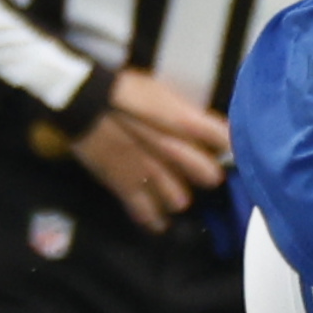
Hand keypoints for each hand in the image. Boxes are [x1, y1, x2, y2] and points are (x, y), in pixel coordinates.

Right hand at [71, 68, 230, 233]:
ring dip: (178, 198)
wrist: (85, 100)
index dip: (228, 146)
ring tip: (175, 198)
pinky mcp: (126, 185)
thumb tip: (203, 126)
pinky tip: (158, 222)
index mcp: (185, 123)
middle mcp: (175, 151)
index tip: (225, 150)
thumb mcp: (161, 93)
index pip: (223, 140)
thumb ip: (184, 113)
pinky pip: (146, 212)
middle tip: (202, 175)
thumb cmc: (123, 90)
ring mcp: (151, 172)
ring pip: (179, 199)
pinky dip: (153, 219)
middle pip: (208, 176)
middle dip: (207, 175)